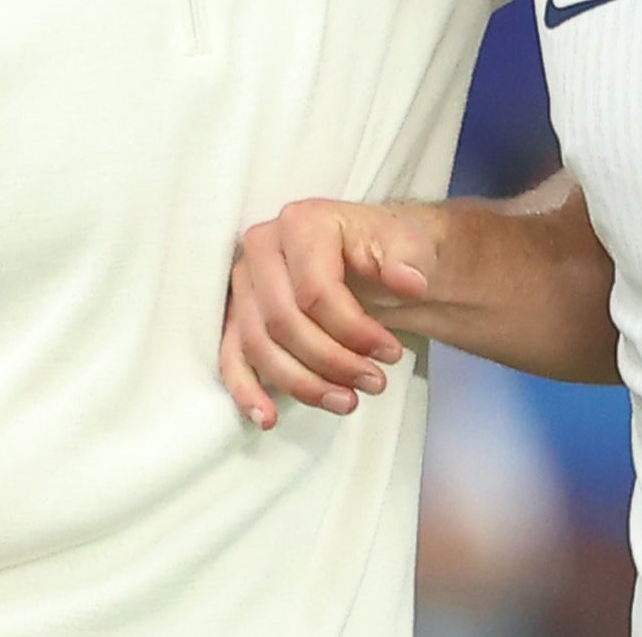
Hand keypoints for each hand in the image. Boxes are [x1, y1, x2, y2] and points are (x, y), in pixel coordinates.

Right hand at [221, 198, 441, 429]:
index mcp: (300, 223)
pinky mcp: (238, 315)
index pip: (315, 292)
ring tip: (347, 402)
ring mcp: (244, 283)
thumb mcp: (409, 245)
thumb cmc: (387, 250)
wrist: (375, 257)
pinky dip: (246, 391)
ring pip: (260, 346)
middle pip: (284, 323)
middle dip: (332, 362)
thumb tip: (410, 282)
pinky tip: (268, 418)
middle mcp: (261, 248)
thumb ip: (408, 260)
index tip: (391, 354)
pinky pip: (231, 357)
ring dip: (303, 384)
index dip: (353, 331)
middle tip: (375, 383)